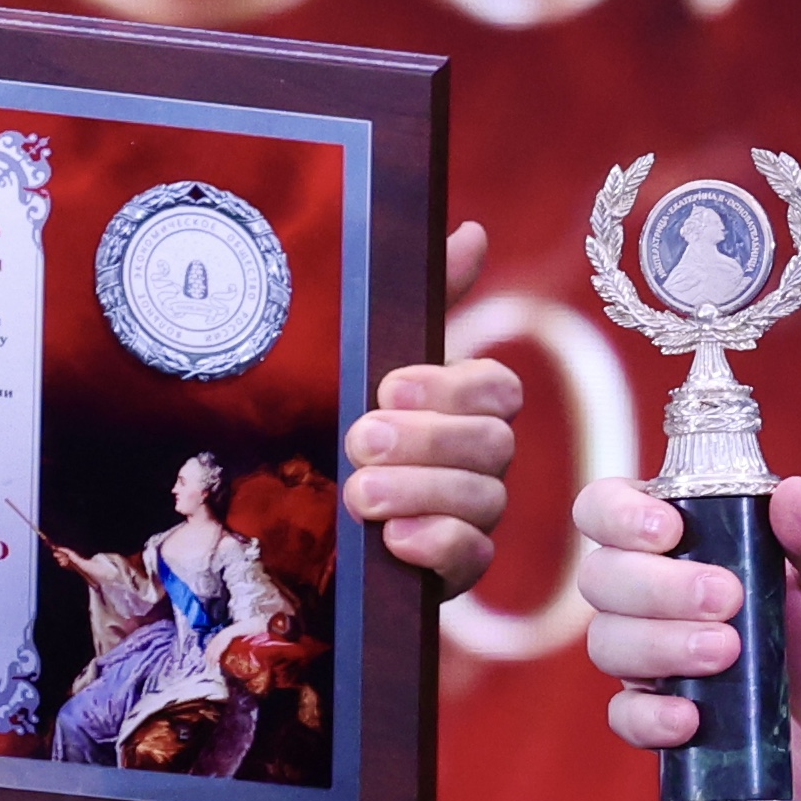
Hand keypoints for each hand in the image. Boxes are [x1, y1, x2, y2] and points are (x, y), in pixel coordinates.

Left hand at [345, 221, 524, 591]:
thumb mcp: (373, 355)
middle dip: (423, 442)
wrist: (302, 514)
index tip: (388, 387)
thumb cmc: (348, 420)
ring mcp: (473, 514)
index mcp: (466, 404)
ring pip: (483, 500)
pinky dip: (435, 545)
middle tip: (358, 440)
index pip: (497, 388)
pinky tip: (394, 541)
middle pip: (493, 444)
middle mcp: (481, 459)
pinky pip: (473, 559)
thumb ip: (429, 297)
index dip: (449, 387)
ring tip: (360, 494)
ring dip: (417, 492)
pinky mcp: (454, 568)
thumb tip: (472, 231)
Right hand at [572, 471, 800, 800]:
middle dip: (657, 585)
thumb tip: (795, 492)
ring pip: (608, 643)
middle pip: (601, 576)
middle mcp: (653, 594)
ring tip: (728, 652)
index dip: (619, 513)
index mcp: (688, 539)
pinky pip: (624, 717)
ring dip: (660, 645)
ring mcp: (652, 658)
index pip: (607, 508)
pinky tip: (691, 716)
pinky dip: (651, 716)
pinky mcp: (659, 717)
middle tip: (727, 598)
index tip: (669, 529)